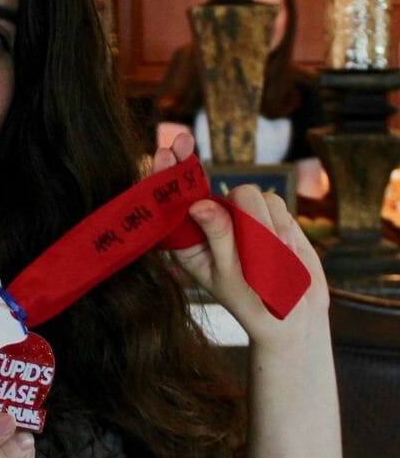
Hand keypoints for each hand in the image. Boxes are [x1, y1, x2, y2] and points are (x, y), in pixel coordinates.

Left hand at [152, 132, 328, 345]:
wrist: (295, 315)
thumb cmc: (254, 300)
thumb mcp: (231, 272)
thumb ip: (219, 236)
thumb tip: (200, 203)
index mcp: (188, 243)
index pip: (172, 204)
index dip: (165, 175)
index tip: (162, 152)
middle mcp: (210, 226)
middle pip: (205, 186)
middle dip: (195, 169)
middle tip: (181, 141)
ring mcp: (240, 220)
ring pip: (247, 195)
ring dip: (261, 223)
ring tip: (267, 256)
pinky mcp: (268, 217)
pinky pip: (274, 202)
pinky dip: (282, 225)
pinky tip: (283, 249)